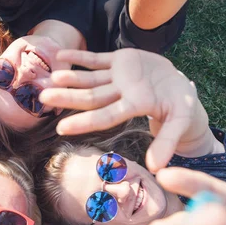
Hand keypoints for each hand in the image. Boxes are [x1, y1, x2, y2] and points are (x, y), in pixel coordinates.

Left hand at [38, 48, 200, 171]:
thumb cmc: (182, 108)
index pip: (104, 117)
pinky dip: (80, 56)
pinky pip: (96, 59)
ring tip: (51, 77)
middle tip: (43, 97)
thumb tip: (157, 170)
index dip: (84, 122)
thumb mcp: (180, 122)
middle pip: (90, 97)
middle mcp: (120, 93)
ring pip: (89, 78)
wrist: (181, 86)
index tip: (61, 129)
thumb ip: (167, 142)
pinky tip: (61, 55)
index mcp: (133, 107)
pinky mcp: (120, 60)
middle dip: (67, 98)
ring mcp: (118, 77)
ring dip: (70, 78)